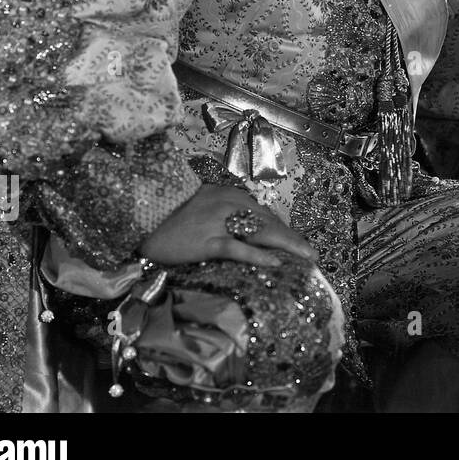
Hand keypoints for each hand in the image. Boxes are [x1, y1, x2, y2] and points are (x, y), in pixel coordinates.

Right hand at [138, 184, 317, 267]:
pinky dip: (258, 255)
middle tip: (313, 254)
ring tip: (306, 257)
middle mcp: (230, 205)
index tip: (301, 244)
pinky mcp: (207, 240)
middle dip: (294, 239)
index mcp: (232, 196)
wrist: (145, 220)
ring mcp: (220, 221)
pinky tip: (276, 263)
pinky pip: (238, 248)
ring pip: (261, 232)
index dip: (286, 231)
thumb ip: (231, 216)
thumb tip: (255, 231)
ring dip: (288, 245)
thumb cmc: (176, 218)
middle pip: (270, 223)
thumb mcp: (209, 209)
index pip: (267, 215)